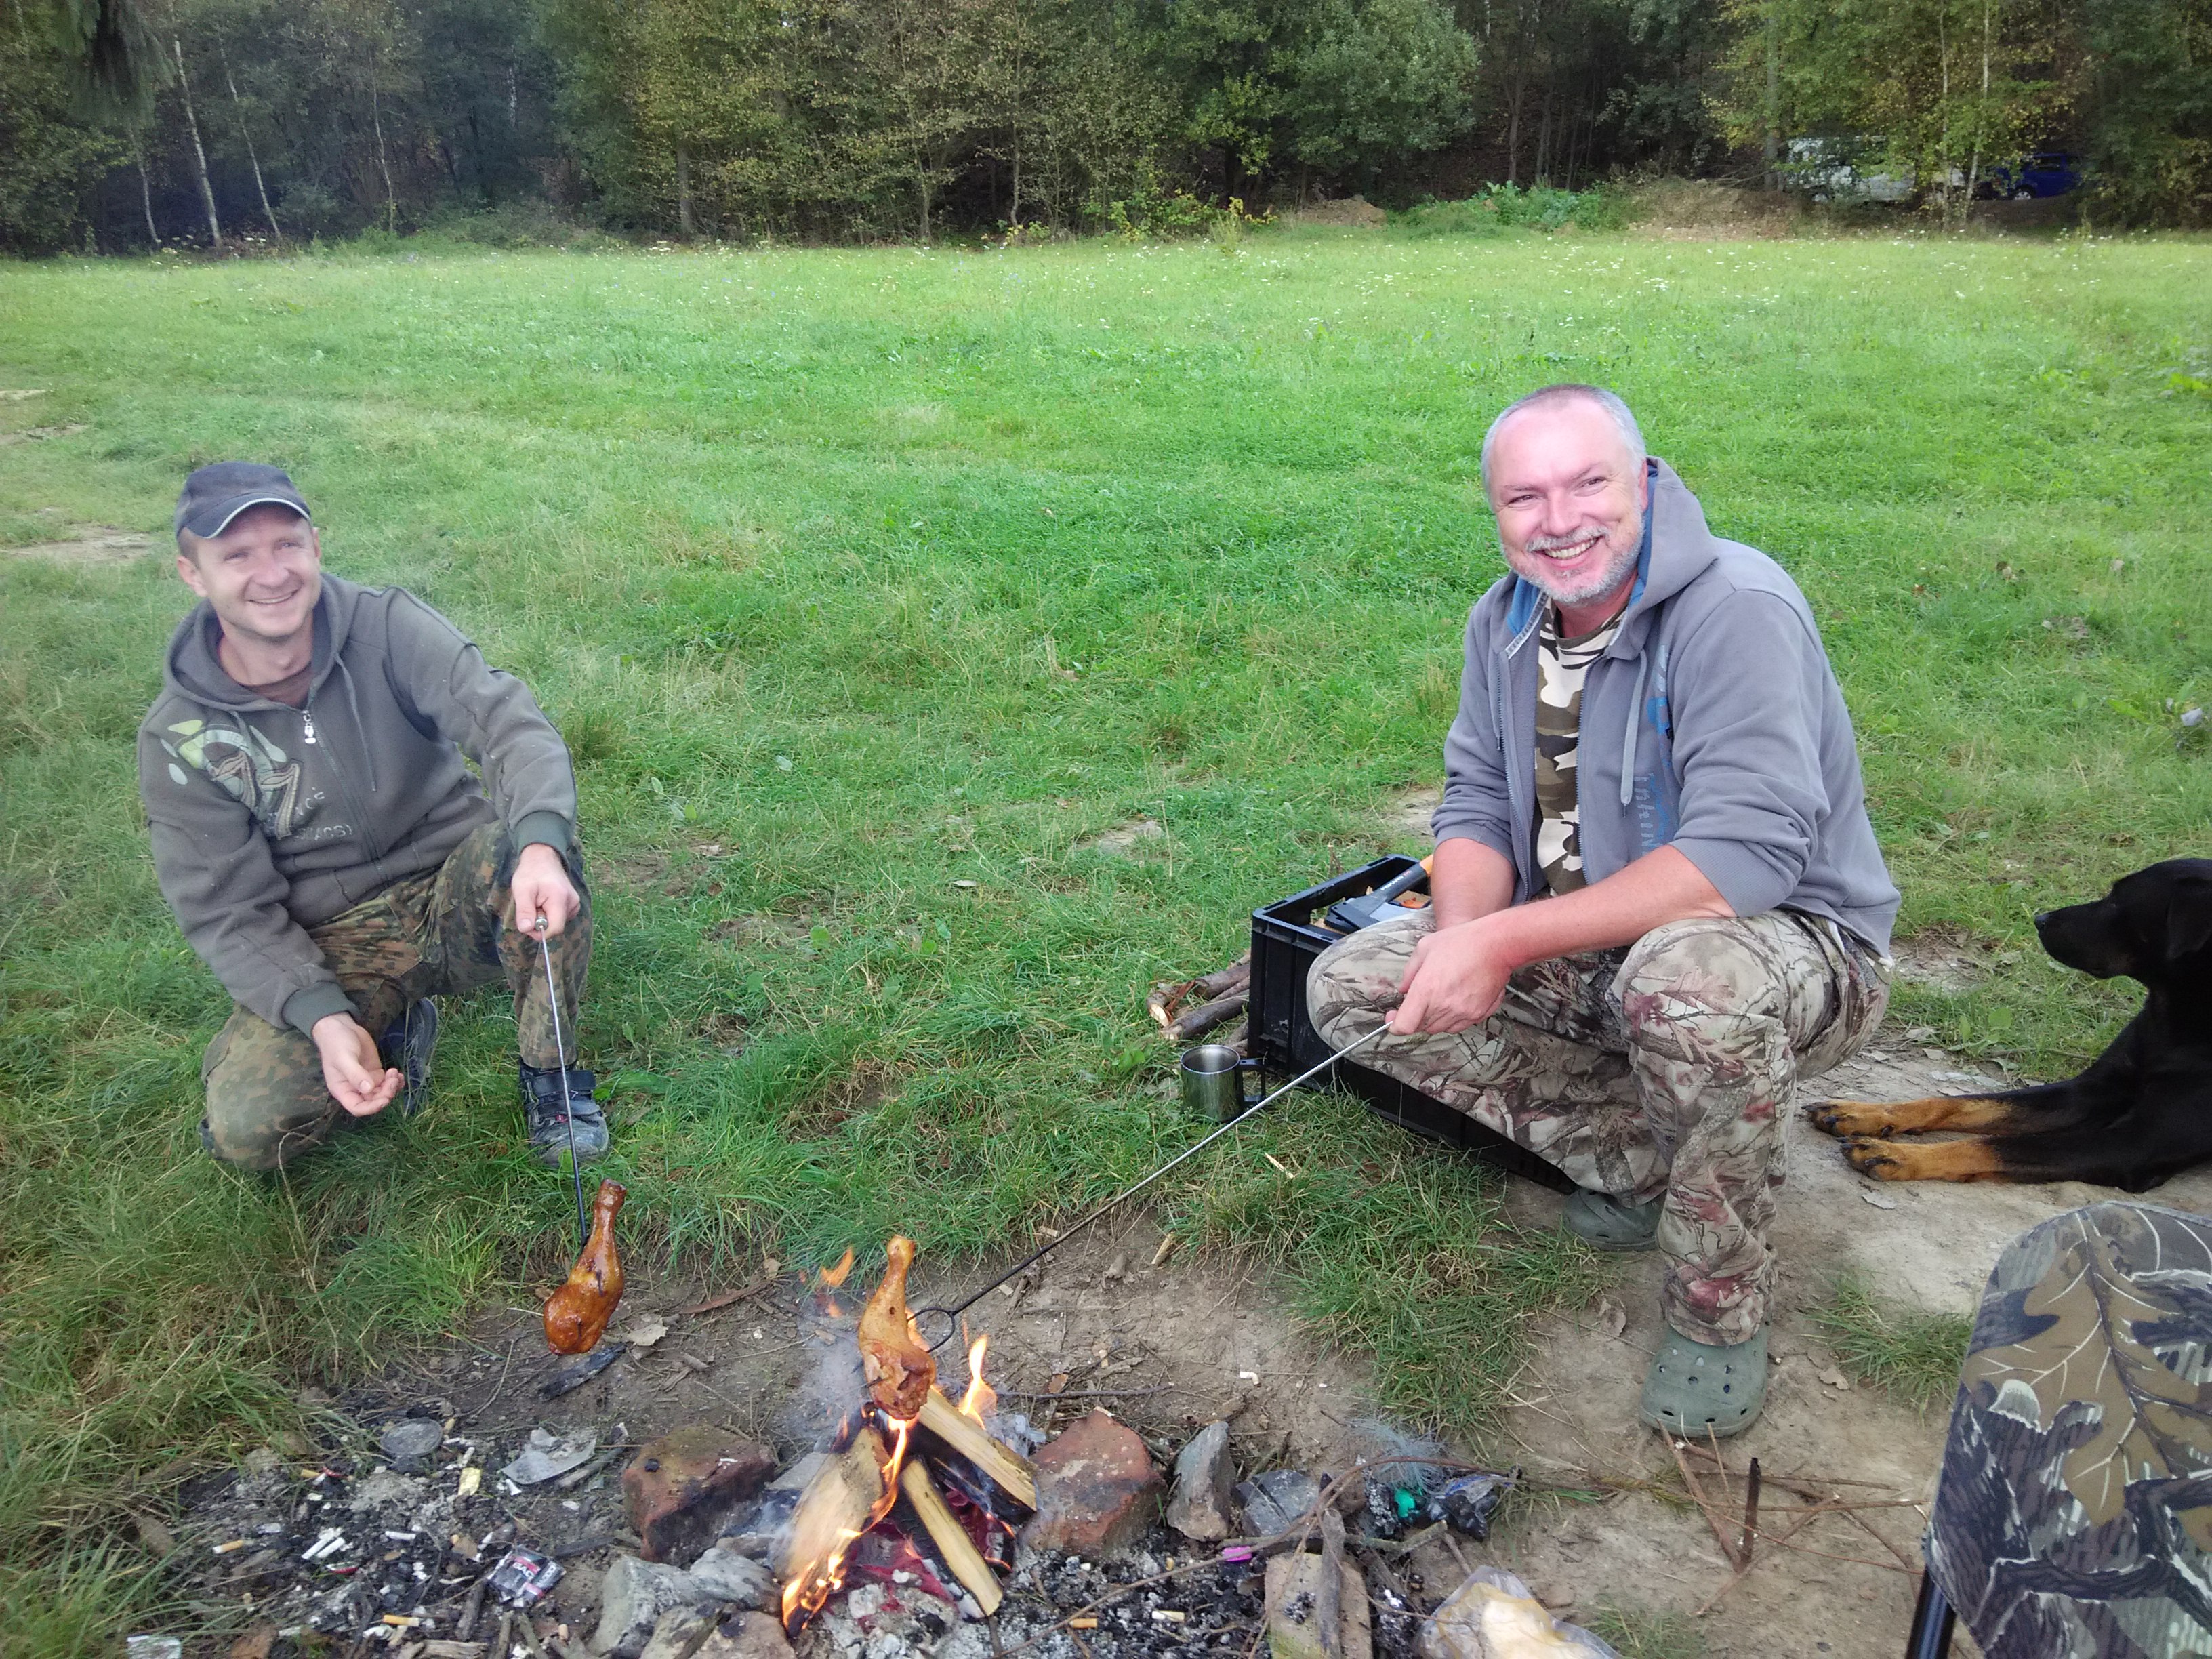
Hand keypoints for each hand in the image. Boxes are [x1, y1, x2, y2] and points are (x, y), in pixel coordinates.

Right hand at [312, 1013, 403, 1116]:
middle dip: (385, 1094)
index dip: (372, 1108)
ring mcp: (366, 1080)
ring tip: (394, 1073)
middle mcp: (355, 1088)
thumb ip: (355, 1074)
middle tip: (392, 1080)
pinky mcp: (374, 1072)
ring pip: (382, 1093)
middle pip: (373, 1101)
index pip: (358, 1108)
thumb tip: (368, 1089)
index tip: (384, 1099)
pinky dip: (394, 1081)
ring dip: (391, 1087)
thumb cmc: (336, 1044)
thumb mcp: (344, 1058)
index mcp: (343, 1090)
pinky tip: (398, 1074)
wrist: (340, 1027)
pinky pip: (386, 1082)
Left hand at [511, 842, 578, 938]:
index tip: (527, 924)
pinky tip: (545, 902)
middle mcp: (572, 902)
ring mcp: (575, 903)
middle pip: (557, 926)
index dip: (540, 932)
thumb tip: (526, 929)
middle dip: (541, 923)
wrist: (543, 858)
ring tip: (538, 902)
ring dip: (545, 918)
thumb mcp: (522, 891)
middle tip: (531, 907)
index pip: (555, 928)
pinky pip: (561, 917)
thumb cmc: (531, 873)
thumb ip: (524, 911)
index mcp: (560, 898)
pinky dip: (551, 914)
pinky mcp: (574, 904)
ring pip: (558, 923)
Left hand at [1390, 919, 1515, 1034]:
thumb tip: (1403, 989)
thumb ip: (1410, 972)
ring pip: (1440, 1028)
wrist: (1497, 945)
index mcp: (1426, 990)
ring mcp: (1462, 1013)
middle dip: (1415, 1017)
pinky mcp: (1478, 1014)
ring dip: (1434, 1018)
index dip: (1395, 1025)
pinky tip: (1454, 1001)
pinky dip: (1452, 1019)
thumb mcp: (1425, 948)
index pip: (1405, 1025)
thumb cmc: (1462, 941)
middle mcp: (1444, 1006)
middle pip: (1421, 1027)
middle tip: (1419, 1000)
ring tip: (1439, 997)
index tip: (1393, 1017)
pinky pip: (1459, 1026)